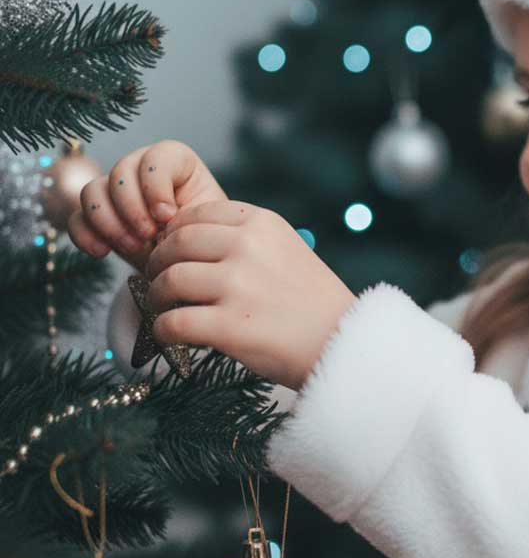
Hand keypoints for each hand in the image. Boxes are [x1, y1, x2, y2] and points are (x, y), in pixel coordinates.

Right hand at [67, 140, 227, 273]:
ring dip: (109, 222)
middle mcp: (141, 169)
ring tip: (133, 247)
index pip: (156, 157)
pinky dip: (85, 235)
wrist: (188, 263)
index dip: (156, 186)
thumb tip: (162, 218)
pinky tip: (102, 252)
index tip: (168, 216)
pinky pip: (76, 218)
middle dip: (132, 208)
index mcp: (176, 162)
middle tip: (148, 236)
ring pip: (92, 191)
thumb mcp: (206, 223)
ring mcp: (115, 191)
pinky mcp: (97, 217)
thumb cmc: (203, 237)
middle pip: (120, 172)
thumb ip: (189, 213)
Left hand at [143, 199, 357, 390]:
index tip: (172, 251)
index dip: (175, 233)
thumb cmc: (312, 301)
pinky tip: (170, 335)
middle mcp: (248, 247)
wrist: (343, 342)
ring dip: (157, 297)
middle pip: (176, 244)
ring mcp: (238, 286)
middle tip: (157, 280)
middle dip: (158, 263)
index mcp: (263, 223)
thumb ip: (245, 239)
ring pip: (169, 281)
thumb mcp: (287, 249)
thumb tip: (184, 240)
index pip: (197, 214)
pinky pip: (172, 323)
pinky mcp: (229, 326)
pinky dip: (163, 330)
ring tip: (165, 308)